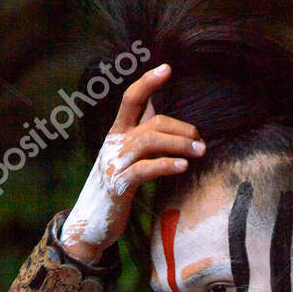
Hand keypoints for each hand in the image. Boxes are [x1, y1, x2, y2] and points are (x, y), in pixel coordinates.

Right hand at [60, 63, 204, 261]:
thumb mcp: (126, 156)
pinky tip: (182, 167)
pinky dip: (165, 165)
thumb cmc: (115, 187)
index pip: (131, 99)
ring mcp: (115, 163)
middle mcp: (114, 143)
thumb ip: (139, 132)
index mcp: (117, 132)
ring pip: (150, 141)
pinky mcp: (119, 186)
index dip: (147, 82)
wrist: (91, 223)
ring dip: (179, 144)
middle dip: (181, 127)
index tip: (166, 68)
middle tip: (201, 141)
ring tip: (199, 152)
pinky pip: (145, 170)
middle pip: (151, 122)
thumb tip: (155, 106)